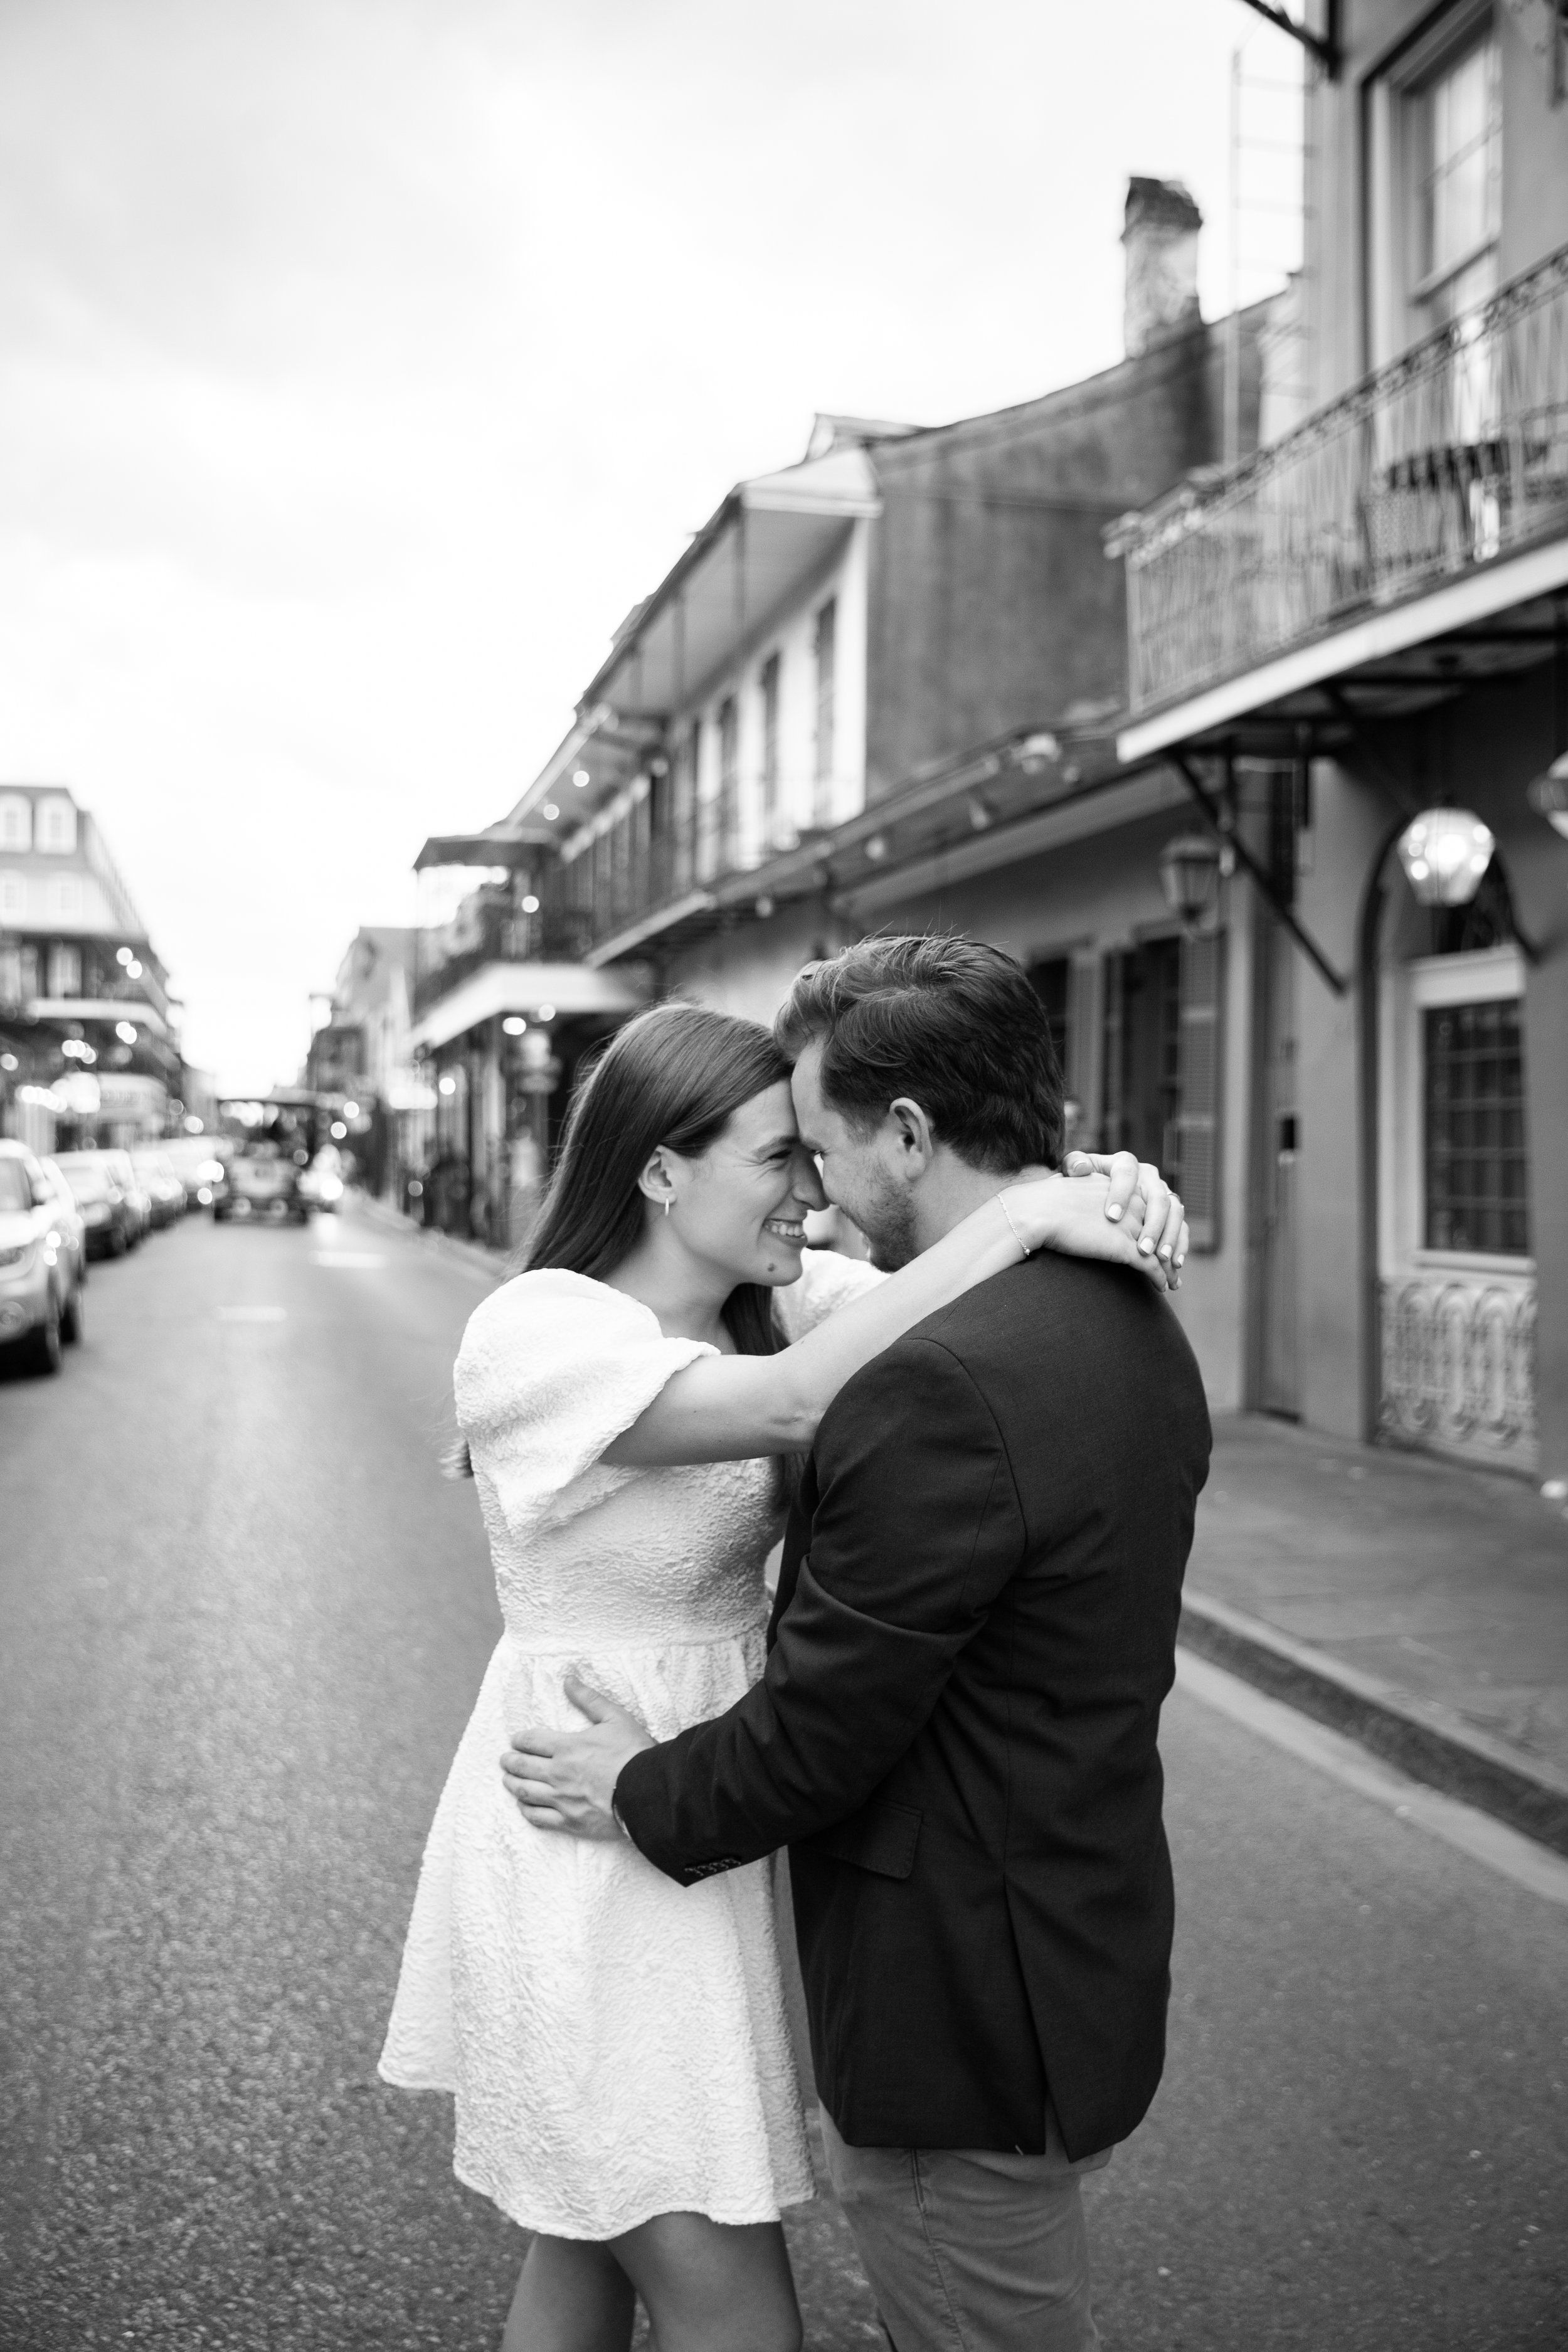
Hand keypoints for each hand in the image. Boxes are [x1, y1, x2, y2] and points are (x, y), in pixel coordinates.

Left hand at [501, 1677, 653, 1839]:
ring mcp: (561, 1799)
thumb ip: (589, 1699)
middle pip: (522, 1767)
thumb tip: (568, 1680)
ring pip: (525, 1792)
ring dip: (512, 1785)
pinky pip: (538, 1818)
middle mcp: (558, 1773)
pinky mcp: (569, 1821)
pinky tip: (524, 1806)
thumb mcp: (614, 1718)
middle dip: (510, 1761)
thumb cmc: (633, 1753)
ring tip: (508, 1781)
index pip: (531, 1741)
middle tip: (505, 1760)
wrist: (647, 1793)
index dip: (519, 1740)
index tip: (515, 1740)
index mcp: (566, 1747)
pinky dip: (526, 1811)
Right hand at [1001, 1168, 1179, 1291]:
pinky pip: (1150, 1265)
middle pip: (1164, 1227)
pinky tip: (1161, 1287)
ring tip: (1173, 1282)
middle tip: (1175, 1266)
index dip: (1165, 1225)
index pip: (1157, 1205)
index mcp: (1125, 1184)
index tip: (1164, 1241)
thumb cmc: (1047, 1200)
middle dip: (1172, 1247)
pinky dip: (1159, 1277)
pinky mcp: (1123, 1245)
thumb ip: (1095, 1193)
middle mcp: (1134, 1202)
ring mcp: (1130, 1224)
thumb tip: (1097, 1201)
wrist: (1037, 1211)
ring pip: (1161, 1249)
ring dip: (1169, 1268)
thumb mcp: (1080, 1187)